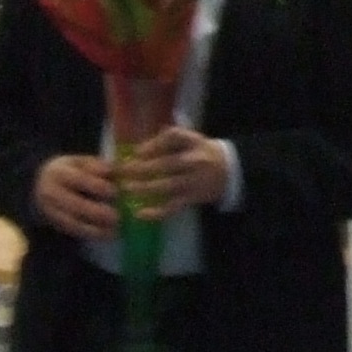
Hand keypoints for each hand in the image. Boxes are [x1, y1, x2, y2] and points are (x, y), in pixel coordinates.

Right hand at [32, 154, 118, 238]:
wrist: (44, 183)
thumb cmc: (71, 171)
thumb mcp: (81, 163)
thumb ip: (97, 166)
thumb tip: (111, 170)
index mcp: (58, 171)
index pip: (78, 179)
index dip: (96, 186)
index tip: (114, 191)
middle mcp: (51, 191)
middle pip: (74, 204)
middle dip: (96, 212)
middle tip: (116, 216)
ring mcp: (50, 210)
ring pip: (73, 221)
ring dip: (95, 228)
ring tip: (114, 229)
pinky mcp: (55, 223)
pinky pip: (73, 231)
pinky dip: (91, 234)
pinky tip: (107, 235)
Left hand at [115, 126, 231, 215]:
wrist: (229, 171)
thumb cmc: (201, 152)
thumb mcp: (191, 139)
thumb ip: (168, 139)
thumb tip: (138, 147)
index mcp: (194, 142)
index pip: (173, 137)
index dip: (153, 144)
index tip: (136, 151)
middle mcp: (195, 161)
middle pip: (167, 164)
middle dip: (143, 168)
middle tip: (123, 171)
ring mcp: (194, 181)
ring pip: (168, 186)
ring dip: (146, 188)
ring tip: (127, 189)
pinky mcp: (193, 199)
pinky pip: (173, 207)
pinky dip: (157, 212)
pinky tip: (140, 214)